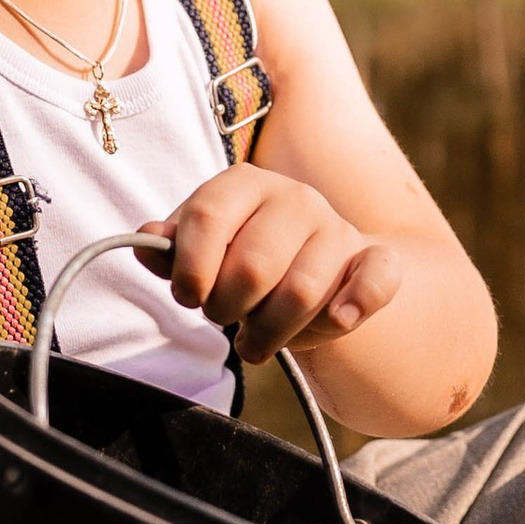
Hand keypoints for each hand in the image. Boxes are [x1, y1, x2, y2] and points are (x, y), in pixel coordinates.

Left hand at [145, 168, 400, 365]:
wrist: (309, 263)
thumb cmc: (241, 257)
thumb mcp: (201, 249)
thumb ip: (171, 249)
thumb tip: (147, 239)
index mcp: (244, 183)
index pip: (207, 216)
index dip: (189, 267)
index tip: (187, 296)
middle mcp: (294, 197)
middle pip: (253, 265)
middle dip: (227, 308)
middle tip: (223, 318)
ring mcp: (337, 227)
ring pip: (302, 292)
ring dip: (271, 332)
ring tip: (255, 340)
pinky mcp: (372, 260)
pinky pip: (377, 279)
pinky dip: (357, 303)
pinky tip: (338, 319)